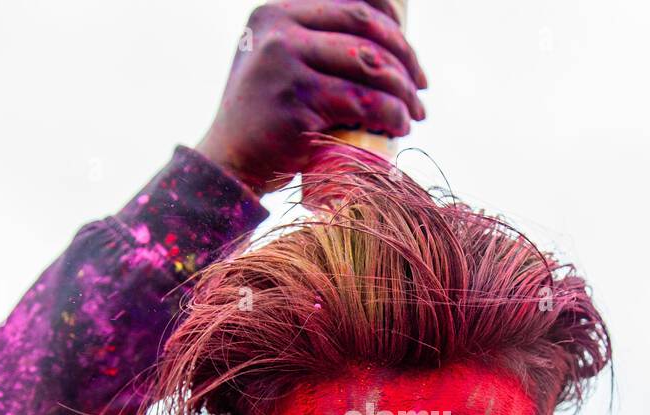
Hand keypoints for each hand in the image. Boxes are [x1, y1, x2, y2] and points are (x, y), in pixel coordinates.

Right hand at [196, 0, 427, 194]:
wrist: (228, 165)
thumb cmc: (264, 122)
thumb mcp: (276, 65)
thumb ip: (310, 44)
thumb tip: (379, 43)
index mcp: (276, 13)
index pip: (353, 3)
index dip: (394, 24)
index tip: (411, 55)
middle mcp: (278, 31)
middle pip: (366, 30)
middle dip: (406, 58)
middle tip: (421, 87)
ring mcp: (285, 63)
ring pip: (370, 66)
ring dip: (404, 91)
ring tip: (414, 114)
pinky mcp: (297, 101)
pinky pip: (363, 102)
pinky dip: (391, 114)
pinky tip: (400, 126)